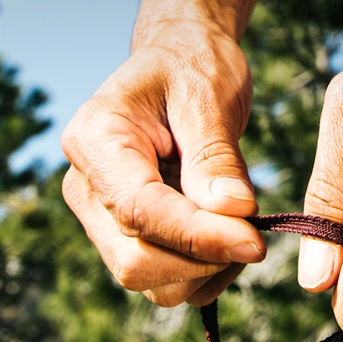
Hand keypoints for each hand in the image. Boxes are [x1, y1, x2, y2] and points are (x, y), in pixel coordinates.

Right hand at [61, 18, 265, 307]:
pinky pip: (162, 280)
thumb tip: (233, 213)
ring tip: (246, 228)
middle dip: (202, 258)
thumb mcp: (209, 96)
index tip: (254, 242)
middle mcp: (85, 186)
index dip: (197, 235)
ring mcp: (101, 216)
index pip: (139, 210)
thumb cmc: (194, 67)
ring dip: (207, 270)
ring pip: (149, 280)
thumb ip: (216, 155)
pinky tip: (231, 237)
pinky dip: (204, 272)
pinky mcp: (126, 236)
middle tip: (257, 234)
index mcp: (94, 140)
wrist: (182, 61)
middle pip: (135, 260)